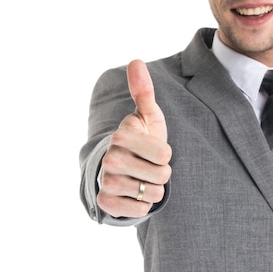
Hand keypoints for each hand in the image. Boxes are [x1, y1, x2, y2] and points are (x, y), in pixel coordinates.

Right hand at [97, 60, 171, 217]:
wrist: (123, 169)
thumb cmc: (142, 139)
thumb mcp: (148, 116)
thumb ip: (144, 91)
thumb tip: (135, 61)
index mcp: (121, 136)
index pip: (165, 154)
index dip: (166, 155)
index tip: (154, 150)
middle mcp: (110, 159)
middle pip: (161, 175)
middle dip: (162, 174)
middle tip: (149, 167)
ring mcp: (107, 182)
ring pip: (153, 194)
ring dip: (154, 190)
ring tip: (143, 180)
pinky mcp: (106, 203)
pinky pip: (140, 211)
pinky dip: (143, 205)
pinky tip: (134, 194)